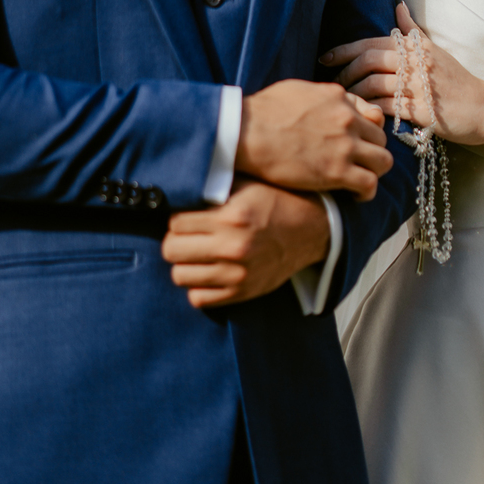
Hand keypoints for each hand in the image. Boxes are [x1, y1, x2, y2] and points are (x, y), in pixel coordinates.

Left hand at [162, 179, 330, 307]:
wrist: (311, 231)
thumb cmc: (276, 203)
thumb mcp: (248, 185)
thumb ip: (215, 186)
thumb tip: (182, 186)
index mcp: (232, 216)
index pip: (176, 222)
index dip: (176, 219)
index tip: (185, 218)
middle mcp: (232, 246)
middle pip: (172, 250)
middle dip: (174, 241)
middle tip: (185, 237)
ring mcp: (237, 273)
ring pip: (179, 275)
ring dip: (183, 264)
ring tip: (195, 255)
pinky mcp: (242, 292)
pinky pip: (198, 298)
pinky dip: (197, 286)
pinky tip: (207, 273)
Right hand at [237, 80, 391, 198]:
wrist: (246, 132)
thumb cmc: (262, 111)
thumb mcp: (297, 89)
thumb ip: (321, 95)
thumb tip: (326, 100)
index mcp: (338, 98)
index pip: (372, 114)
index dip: (368, 130)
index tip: (360, 141)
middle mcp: (347, 119)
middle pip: (381, 139)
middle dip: (373, 151)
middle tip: (360, 164)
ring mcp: (345, 146)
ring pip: (384, 161)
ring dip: (375, 171)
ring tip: (361, 179)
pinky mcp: (337, 171)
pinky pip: (370, 184)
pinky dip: (367, 192)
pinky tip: (356, 196)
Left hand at [320, 2, 483, 145]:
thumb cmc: (456, 80)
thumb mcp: (435, 49)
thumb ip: (413, 30)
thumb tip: (399, 5)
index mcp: (415, 45)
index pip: (370, 42)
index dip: (344, 50)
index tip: (325, 58)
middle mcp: (415, 61)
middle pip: (367, 60)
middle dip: (345, 71)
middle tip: (334, 83)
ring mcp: (418, 85)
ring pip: (372, 84)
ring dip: (353, 93)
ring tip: (346, 100)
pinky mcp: (420, 109)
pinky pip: (384, 107)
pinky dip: (368, 109)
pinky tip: (362, 112)